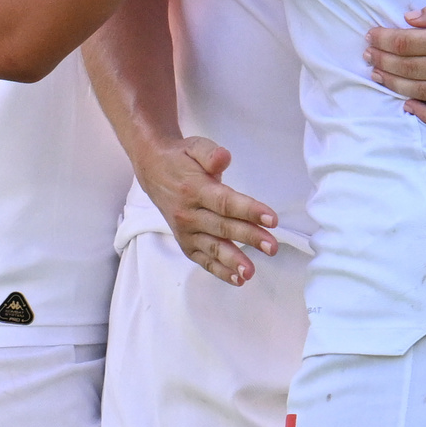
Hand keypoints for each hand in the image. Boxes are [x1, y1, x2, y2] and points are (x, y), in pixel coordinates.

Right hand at [134, 132, 276, 284]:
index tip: (271, 219)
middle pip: (223, 227)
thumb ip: (210, 153)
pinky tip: (237, 279)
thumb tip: (223, 158)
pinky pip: (203, 259)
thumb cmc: (181, 159)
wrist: (153, 170)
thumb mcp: (195, 146)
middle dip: (249, 238)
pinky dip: (219, 271)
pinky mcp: (185, 243)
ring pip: (212, 247)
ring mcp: (185, 231)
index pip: (224, 202)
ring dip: (233, 261)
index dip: (249, 210)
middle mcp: (188, 213)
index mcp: (194, 189)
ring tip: (251, 272)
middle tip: (272, 247)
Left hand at [364, 0, 425, 129]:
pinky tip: (409, 106)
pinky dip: (424, 115)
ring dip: (394, 84)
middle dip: (383, 61)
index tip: (370, 36)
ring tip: (377, 75)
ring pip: (421, 93)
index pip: (407, 43)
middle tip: (367, 55)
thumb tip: (410, 19)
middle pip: (409, 68)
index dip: (384, 40)